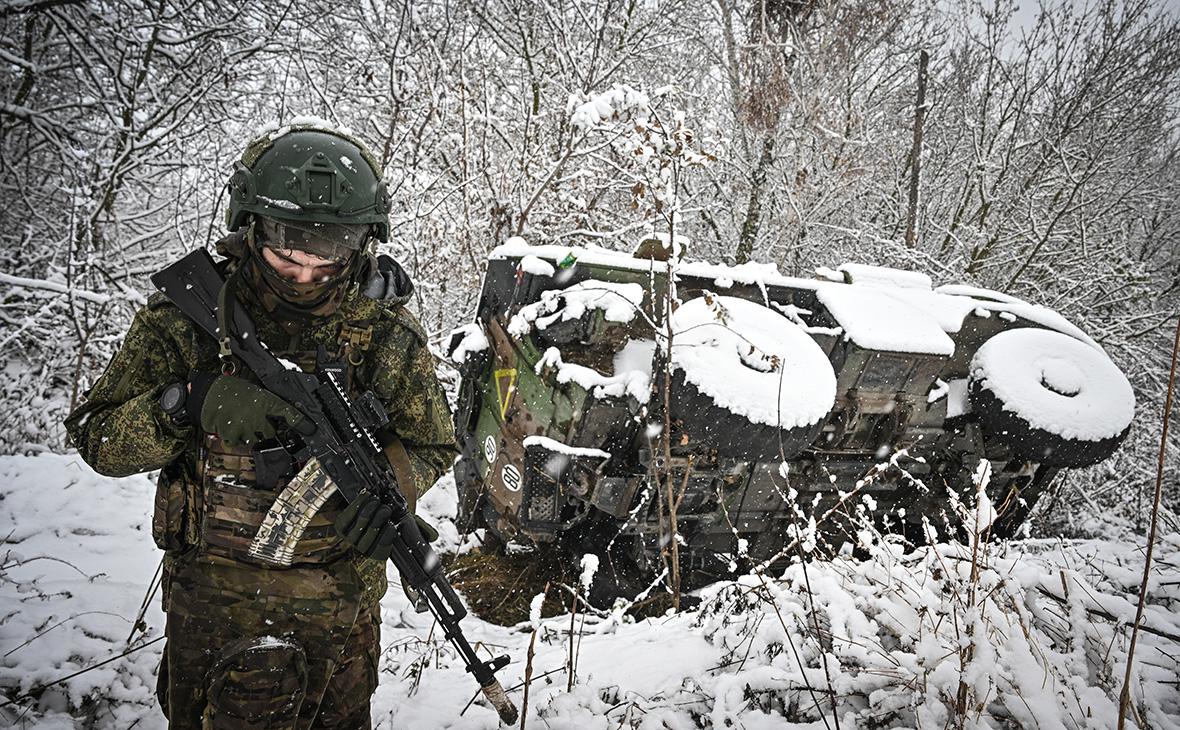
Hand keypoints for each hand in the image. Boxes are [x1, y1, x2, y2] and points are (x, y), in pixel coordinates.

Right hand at [190, 374, 307, 445]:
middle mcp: (258, 415)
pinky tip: (231, 425)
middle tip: (255, 420)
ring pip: (255, 440)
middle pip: (270, 433)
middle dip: (265, 429)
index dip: (301, 422)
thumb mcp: (255, 393)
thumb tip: (278, 415)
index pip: (289, 412)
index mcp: (265, 401)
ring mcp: (245, 427)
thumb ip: (267, 405)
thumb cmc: (232, 390)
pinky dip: (235, 437)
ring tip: (240, 420)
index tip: (311, 429)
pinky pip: (238, 442)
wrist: (208, 393)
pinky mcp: (233, 435)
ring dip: (249, 434)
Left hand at [334, 492, 437, 560]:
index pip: (381, 551)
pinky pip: (347, 516)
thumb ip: (420, 529)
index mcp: (380, 550)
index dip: (385, 538)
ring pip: (358, 527)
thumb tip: (434, 537)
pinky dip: (356, 504)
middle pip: (368, 538)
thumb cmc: (389, 517)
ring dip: (367, 512)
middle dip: (377, 521)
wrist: (367, 508)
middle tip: (385, 509)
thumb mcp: (406, 523)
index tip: (392, 525)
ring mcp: (351, 537)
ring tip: (376, 500)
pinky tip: (364, 495)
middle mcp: (364, 547)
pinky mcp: (342, 525)